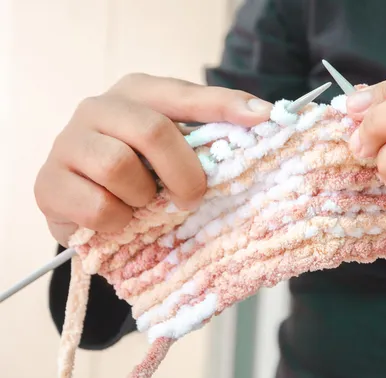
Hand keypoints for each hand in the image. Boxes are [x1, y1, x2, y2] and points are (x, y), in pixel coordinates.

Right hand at [35, 73, 271, 246]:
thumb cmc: (142, 177)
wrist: (89, 213)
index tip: (265, 119)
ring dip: (144, 198)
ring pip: (119, 168)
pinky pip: (97, 206)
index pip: (185, 94)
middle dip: (183, 173)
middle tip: (193, 197)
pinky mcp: (48, 184)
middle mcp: (99, 108)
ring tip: (143, 205)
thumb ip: (209, 134)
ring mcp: (68, 143)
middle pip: (152, 130)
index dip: (226, 105)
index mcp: (136, 92)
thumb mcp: (176, 152)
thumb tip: (265, 117)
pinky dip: (118, 222)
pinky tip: (118, 220)